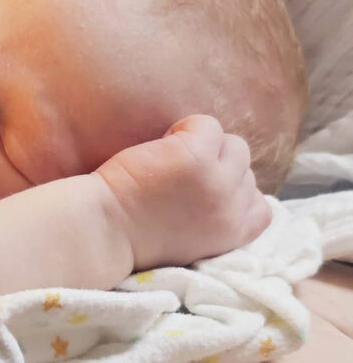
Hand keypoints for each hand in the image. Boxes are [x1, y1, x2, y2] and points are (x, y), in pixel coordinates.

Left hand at [94, 115, 270, 270]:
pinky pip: (206, 124)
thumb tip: (224, 184)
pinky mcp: (195, 157)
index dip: (233, 191)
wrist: (101, 232)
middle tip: (175, 175)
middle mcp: (231, 210)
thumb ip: (214, 217)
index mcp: (232, 236)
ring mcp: (216, 182)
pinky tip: (158, 146)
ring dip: (203, 144)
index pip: (261, 206)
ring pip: (233, 144)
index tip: (201, 190)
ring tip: (166, 160)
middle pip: (245, 168)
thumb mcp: (191, 238)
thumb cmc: (132, 234)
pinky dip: (184, 127)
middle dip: (214, 166)